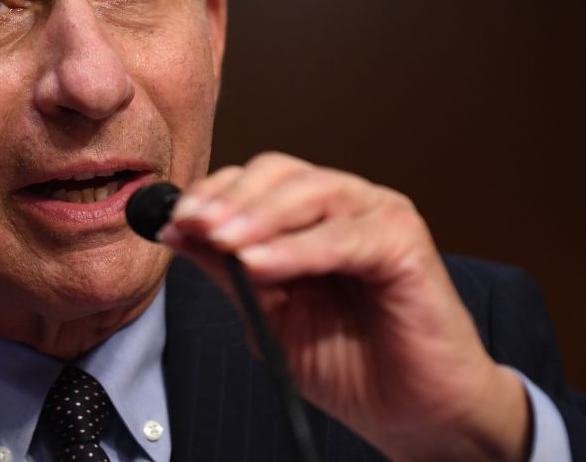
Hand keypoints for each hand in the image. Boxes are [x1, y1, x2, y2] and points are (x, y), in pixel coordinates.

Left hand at [159, 152, 530, 461]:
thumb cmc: (350, 364)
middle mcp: (346, 204)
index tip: (172, 222)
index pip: (255, 182)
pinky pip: (344, 237)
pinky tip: (260, 264)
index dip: (212, 195)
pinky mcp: (406, 242)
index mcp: (312, 216)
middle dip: (229, 198)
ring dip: (259, 216)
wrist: (412, 411)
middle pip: (279, 174)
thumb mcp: (269, 314)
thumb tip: (177, 231)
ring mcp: (379, 216)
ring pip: (311, 192)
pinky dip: (298, 249)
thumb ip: (228, 271)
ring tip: (222, 242)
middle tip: (193, 226)